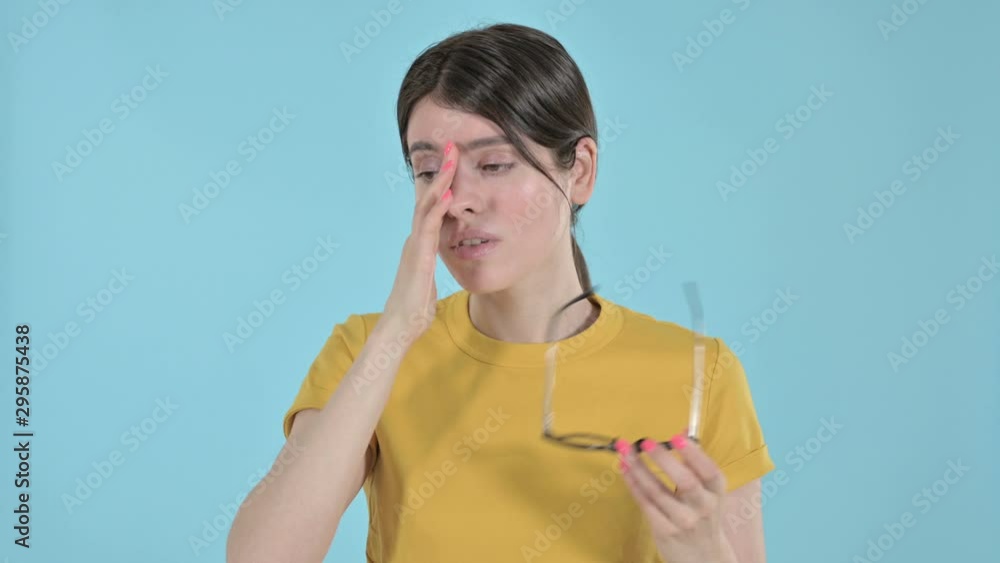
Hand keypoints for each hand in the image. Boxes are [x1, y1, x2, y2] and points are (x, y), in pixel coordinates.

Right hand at [379, 141, 458, 338]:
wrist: (400, 328)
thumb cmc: (415, 309)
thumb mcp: (429, 280)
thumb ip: (433, 265)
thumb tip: (442, 262)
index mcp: (420, 242)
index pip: (430, 205)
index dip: (439, 181)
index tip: (451, 160)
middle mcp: (415, 238)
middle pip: (427, 196)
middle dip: (440, 170)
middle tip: (451, 144)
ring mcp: (415, 245)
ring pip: (427, 205)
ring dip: (440, 180)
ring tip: (452, 157)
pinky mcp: (419, 257)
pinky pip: (429, 228)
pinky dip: (438, 209)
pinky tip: (448, 194)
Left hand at [617, 435, 733, 562]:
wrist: (704, 558)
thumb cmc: (703, 516)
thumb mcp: (708, 491)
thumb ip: (696, 462)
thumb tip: (685, 430)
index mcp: (716, 491)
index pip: (709, 471)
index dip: (694, 454)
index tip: (676, 437)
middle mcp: (703, 506)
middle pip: (685, 481)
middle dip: (663, 460)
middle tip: (645, 443)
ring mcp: (684, 521)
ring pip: (657, 491)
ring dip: (638, 469)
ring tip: (624, 452)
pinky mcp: (665, 530)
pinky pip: (645, 503)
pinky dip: (633, 484)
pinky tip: (625, 470)